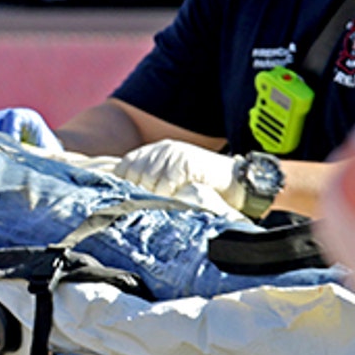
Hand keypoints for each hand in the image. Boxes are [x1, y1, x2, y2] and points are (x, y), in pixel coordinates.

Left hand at [114, 139, 241, 205]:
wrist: (233, 180)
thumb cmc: (199, 184)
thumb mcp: (170, 177)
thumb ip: (150, 180)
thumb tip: (124, 196)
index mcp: (154, 151)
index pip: (125, 165)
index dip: (121, 182)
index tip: (123, 197)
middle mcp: (161, 150)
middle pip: (134, 173)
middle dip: (137, 191)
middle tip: (145, 204)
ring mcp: (173, 154)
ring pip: (148, 180)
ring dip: (154, 195)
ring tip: (164, 202)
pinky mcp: (185, 162)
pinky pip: (165, 185)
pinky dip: (167, 195)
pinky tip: (175, 198)